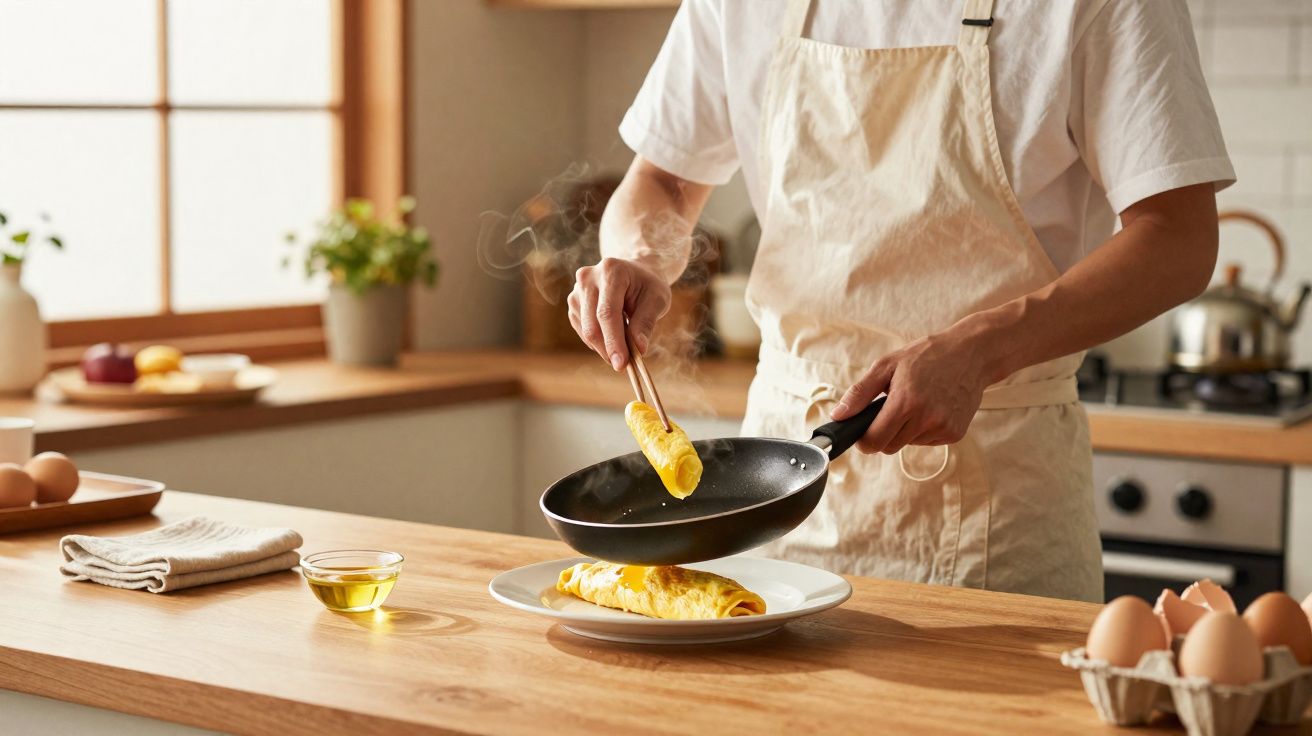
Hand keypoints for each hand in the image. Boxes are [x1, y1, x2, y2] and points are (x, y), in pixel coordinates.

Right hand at [567, 257, 670, 369]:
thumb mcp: (657, 299)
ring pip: (585, 330)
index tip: (622, 364)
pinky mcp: (573, 303)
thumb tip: (639, 349)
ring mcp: (577, 290)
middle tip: (623, 366)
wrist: (635, 272)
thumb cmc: (648, 286)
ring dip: (603, 347)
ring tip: (624, 346)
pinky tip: (613, 337)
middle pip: (592, 324)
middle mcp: (588, 278)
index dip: (613, 341)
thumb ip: (646, 322)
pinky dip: (597, 341)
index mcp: (611, 270)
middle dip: (608, 349)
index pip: (607, 312)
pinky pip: (582, 330)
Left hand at [830, 332, 991, 453]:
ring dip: (905, 430)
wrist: (972, 354)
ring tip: (916, 402)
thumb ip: (860, 393)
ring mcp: (943, 428)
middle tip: (891, 408)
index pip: (874, 441)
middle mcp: (926, 418)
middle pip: (889, 446)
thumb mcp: (887, 365)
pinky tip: (932, 407)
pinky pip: (927, 441)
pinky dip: (924, 429)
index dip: (864, 439)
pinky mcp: (955, 434)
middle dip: (884, 432)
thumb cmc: (927, 355)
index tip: (863, 430)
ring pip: (908, 443)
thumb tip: (838, 416)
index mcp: (906, 402)